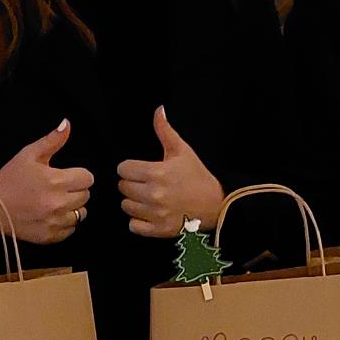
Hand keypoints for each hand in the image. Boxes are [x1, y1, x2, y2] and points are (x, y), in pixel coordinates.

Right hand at [0, 119, 93, 245]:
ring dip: (72, 208)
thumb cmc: (9, 180)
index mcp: (56, 180)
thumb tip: (68, 123)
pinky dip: (64, 223)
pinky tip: (50, 216)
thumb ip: (51, 141)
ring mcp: (56, 221)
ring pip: (81, 214)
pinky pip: (71, 230)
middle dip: (75, 190)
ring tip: (55, 203)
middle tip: (58, 189)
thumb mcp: (28, 155)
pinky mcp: (51, 236)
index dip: (78, 175)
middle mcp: (59, 203)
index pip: (88, 178)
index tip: (66, 176)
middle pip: (86, 195)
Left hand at [118, 106, 224, 238]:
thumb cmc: (198, 176)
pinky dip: (138, 221)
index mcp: (157, 172)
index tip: (140, 170)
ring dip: (134, 202)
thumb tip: (158, 109)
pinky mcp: (158, 230)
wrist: (217, 205)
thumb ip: (165, 131)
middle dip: (132, 184)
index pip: (123, 169)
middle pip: (123, 187)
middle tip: (146, 184)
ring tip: (148, 199)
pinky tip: (149, 214)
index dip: (130, 168)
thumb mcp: (182, 151)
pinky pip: (133, 226)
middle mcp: (154, 194)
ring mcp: (156, 214)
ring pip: (126, 206)